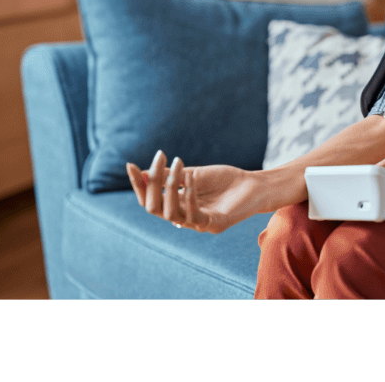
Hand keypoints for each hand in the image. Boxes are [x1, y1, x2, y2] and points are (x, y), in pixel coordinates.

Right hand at [125, 150, 264, 233]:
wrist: (254, 185)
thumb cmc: (224, 180)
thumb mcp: (193, 174)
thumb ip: (170, 177)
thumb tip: (142, 173)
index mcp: (176, 206)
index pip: (148, 199)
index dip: (138, 184)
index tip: (130, 165)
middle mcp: (183, 218)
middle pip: (153, 208)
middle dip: (151, 183)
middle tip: (160, 159)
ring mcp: (197, 224)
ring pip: (170, 213)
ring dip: (170, 187)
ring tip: (177, 164)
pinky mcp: (213, 225)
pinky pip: (194, 216)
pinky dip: (190, 196)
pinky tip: (192, 179)